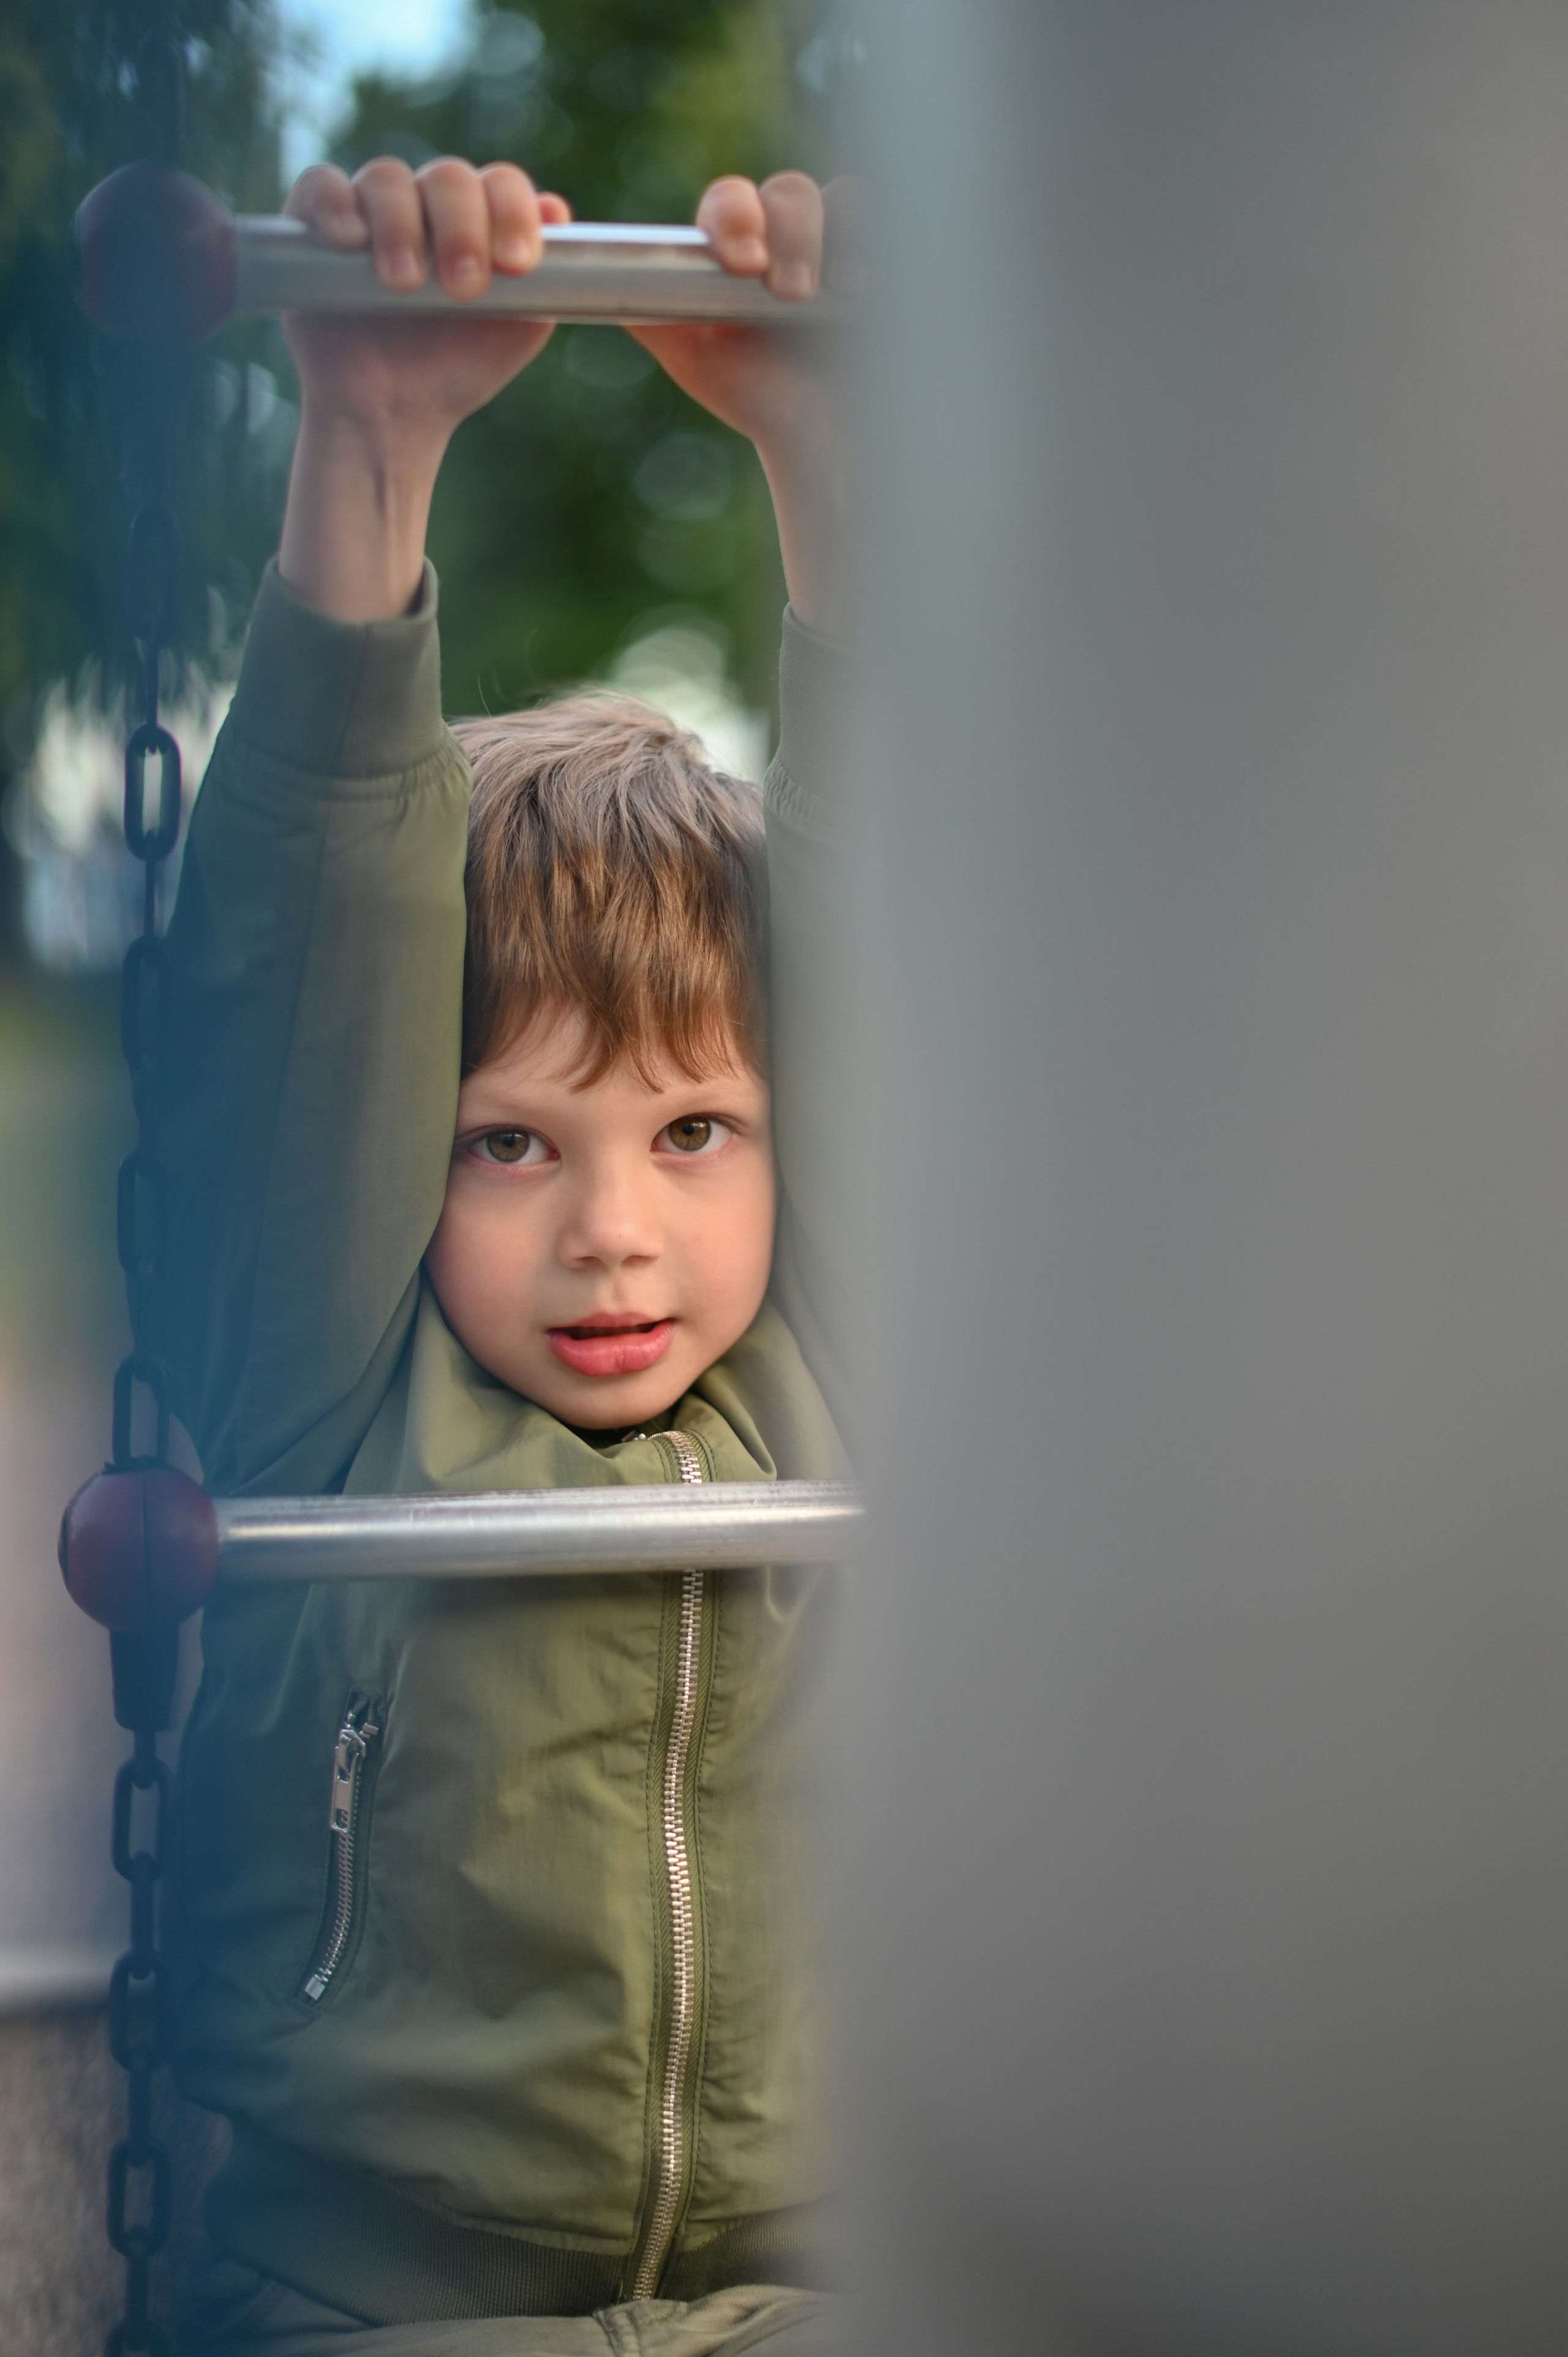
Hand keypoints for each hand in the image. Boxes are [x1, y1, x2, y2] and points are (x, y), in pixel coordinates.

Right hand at [283, 156, 568, 440]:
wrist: (392, 416)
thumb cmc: (455, 371)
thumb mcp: (515, 331)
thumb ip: (545, 278)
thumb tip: (555, 208)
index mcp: (476, 221)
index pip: (500, 184)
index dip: (512, 213)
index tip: (517, 265)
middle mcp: (424, 206)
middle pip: (447, 177)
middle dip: (462, 227)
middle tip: (463, 287)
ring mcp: (369, 211)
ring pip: (386, 178)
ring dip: (401, 225)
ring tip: (404, 284)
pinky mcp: (314, 228)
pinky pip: (320, 186)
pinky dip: (336, 204)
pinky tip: (350, 240)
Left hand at [630, 173, 857, 636]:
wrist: (824, 442)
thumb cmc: (763, 398)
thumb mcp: (698, 359)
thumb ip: (654, 316)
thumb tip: (598, 286)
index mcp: (743, 246)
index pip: (732, 203)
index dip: (734, 219)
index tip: (738, 263)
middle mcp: (794, 233)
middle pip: (789, 191)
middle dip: (789, 232)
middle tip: (787, 291)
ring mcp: (847, 244)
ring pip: (844, 200)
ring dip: (839, 239)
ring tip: (845, 295)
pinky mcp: (896, 261)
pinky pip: (895, 225)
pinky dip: (888, 242)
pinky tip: (876, 288)